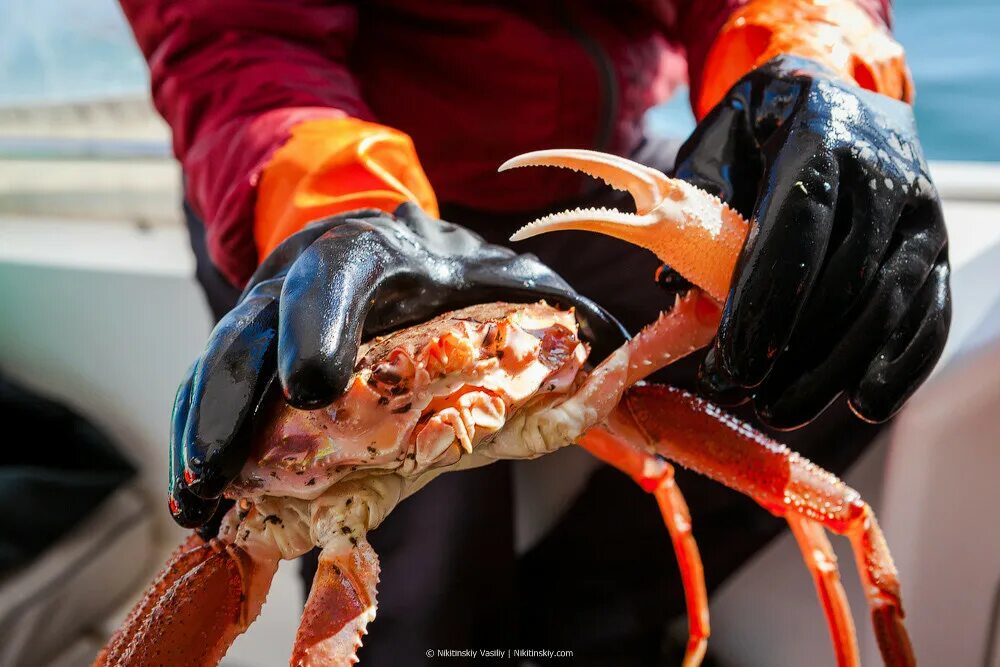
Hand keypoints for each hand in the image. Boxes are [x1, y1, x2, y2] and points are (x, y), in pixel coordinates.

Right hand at [169, 203, 626, 527]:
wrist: (374, 232)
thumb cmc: (442, 263)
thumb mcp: (499, 268)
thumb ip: (554, 301)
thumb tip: (616, 346)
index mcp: (369, 250)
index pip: (336, 278)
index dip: (319, 326)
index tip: (313, 387)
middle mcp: (301, 274)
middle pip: (254, 330)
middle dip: (238, 399)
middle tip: (225, 468)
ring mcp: (264, 311)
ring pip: (218, 365)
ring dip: (204, 434)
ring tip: (197, 501)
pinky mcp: (246, 346)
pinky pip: (209, 390)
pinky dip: (198, 438)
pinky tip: (195, 494)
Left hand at [674, 55, 950, 429]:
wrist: (836, 95)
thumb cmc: (761, 128)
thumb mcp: (718, 141)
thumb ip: (695, 199)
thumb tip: (670, 278)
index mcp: (822, 137)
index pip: (799, 224)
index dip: (766, 298)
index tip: (732, 359)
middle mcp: (884, 175)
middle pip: (846, 275)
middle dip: (792, 347)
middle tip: (743, 392)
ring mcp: (917, 214)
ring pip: (888, 302)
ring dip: (834, 367)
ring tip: (780, 408)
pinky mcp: (935, 247)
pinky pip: (929, 311)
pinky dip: (901, 363)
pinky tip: (863, 401)